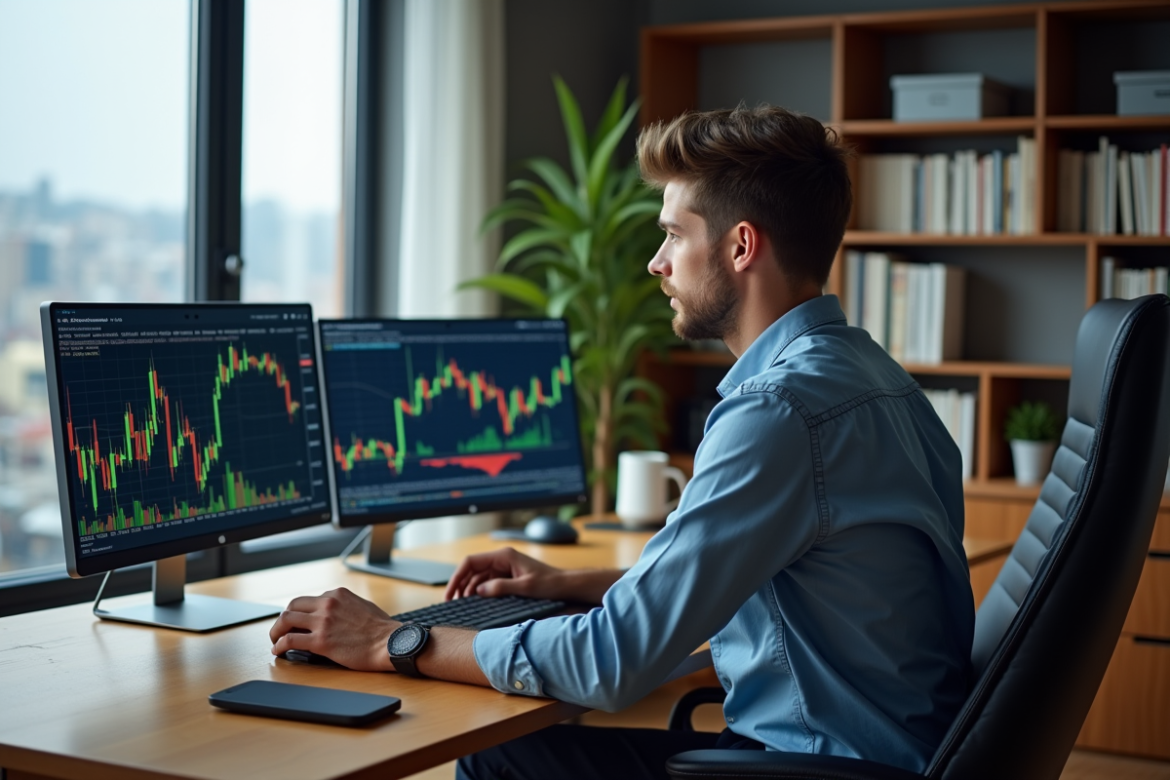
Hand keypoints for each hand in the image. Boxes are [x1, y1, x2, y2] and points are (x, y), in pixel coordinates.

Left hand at [269, 587, 398, 671]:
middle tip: (281, 630)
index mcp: (337, 595)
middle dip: (283, 619)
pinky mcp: (320, 641)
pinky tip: (279, 651)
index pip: (309, 600)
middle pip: (292, 606)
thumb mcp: (362, 606)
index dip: (300, 613)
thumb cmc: (382, 629)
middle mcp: (327, 604)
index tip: (298, 622)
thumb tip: (337, 615)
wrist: (390, 643)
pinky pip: (290, 640)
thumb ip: (346, 606)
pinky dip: (279, 645)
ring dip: (276, 631)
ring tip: (275, 641)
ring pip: (285, 620)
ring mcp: (322, 622)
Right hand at [445, 547, 565, 600]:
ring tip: (462, 604)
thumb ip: (501, 588)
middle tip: (452, 602)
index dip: (457, 576)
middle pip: (472, 569)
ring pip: (479, 576)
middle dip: (460, 584)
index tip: (450, 593)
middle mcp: (502, 559)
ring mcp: (504, 567)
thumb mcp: (525, 587)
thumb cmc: (550, 584)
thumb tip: (478, 591)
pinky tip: (476, 602)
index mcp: (504, 556)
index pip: (471, 562)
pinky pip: (488, 582)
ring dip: (469, 589)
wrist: (566, 585)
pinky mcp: (508, 576)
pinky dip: (480, 591)